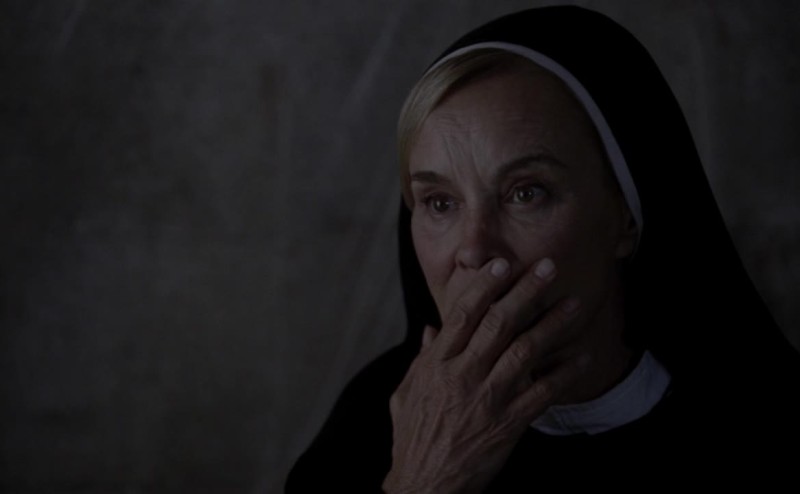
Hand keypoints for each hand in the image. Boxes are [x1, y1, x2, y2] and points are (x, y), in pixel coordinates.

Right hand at [382, 258, 587, 492]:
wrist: (423, 485)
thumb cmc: (413, 438)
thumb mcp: (405, 394)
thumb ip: (421, 359)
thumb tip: (430, 330)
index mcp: (436, 365)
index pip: (463, 315)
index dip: (484, 286)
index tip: (502, 264)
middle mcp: (462, 376)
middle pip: (499, 324)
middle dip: (526, 291)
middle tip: (547, 267)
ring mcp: (487, 400)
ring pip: (525, 351)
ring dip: (553, 324)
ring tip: (574, 303)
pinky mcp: (508, 425)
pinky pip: (542, 394)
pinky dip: (564, 374)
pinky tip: (582, 357)